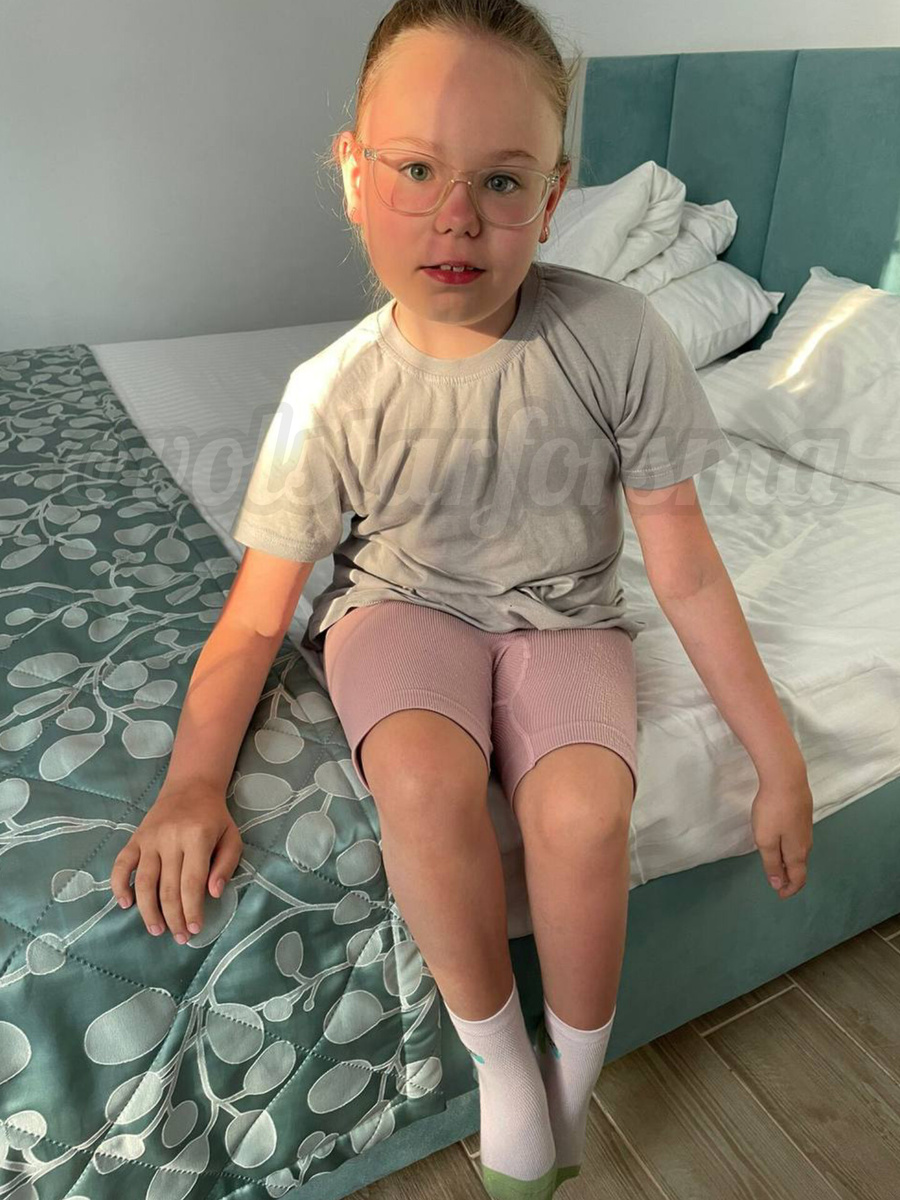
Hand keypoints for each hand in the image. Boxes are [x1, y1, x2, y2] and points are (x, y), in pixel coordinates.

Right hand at [110, 780, 243, 941]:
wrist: (191, 786)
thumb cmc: (215, 818)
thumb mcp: (232, 837)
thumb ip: (226, 865)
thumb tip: (213, 893)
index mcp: (196, 837)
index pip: (191, 883)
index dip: (192, 909)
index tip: (194, 930)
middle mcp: (169, 838)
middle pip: (167, 887)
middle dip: (173, 917)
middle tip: (179, 938)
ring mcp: (149, 838)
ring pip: (143, 881)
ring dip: (148, 910)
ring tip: (156, 930)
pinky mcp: (135, 838)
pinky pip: (121, 864)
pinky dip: (118, 885)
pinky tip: (124, 904)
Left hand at [751, 767, 813, 899]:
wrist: (787, 779)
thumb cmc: (773, 811)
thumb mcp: (766, 840)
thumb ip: (771, 864)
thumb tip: (778, 884)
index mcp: (797, 852)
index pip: (798, 878)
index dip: (790, 889)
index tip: (780, 895)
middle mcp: (805, 843)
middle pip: (800, 866)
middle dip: (790, 878)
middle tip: (778, 884)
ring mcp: (806, 828)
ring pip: (800, 853)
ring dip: (790, 863)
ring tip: (778, 866)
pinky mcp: (803, 815)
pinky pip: (799, 840)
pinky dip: (791, 849)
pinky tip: (782, 843)